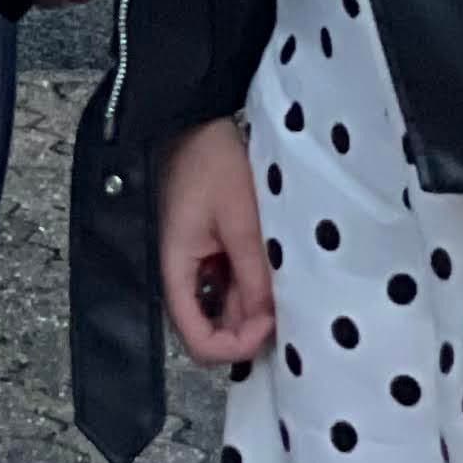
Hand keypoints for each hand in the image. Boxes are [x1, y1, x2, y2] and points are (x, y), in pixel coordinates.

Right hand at [160, 116, 273, 369]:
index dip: (235, 345)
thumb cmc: (212, 162)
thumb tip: (271, 323)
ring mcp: (194, 263)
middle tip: (286, 310)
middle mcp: (182, 274)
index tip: (270, 323)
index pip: (198, 341)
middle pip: (212, 329)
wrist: (196, 117)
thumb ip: (254, 274)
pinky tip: (273, 277)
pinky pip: (228, 287)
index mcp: (176, 268)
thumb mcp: (239, 218)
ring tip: (286, 292)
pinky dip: (251, 290)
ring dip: (253, 311)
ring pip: (223, 310)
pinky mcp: (206, 250)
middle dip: (249, 330)